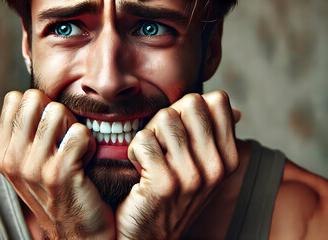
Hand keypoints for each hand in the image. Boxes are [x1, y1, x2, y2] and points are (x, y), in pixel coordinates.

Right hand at [0, 89, 114, 238]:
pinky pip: (79, 133)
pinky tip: (86, 160)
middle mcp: (12, 159)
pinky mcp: (59, 173)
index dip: (40, 107)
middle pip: (35, 98)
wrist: (77, 233)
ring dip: (75, 128)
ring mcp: (33, 166)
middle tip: (64, 137)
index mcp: (2, 153)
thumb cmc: (59, 192)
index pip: (16, 98)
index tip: (50, 131)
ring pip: (58, 111)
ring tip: (76, 150)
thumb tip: (35, 97)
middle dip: (56, 112)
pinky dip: (90, 143)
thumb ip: (25, 134)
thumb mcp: (29, 166)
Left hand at [116, 91, 239, 238]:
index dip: (191, 108)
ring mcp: (193, 176)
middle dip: (169, 117)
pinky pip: (144, 139)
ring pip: (165, 117)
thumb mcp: (204, 168)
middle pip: (191, 103)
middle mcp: (216, 166)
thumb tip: (237, 111)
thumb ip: (215, 137)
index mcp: (228, 158)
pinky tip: (140, 168)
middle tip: (161, 144)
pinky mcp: (165, 183)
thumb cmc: (173, 194)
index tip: (180, 131)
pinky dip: (134, 151)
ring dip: (150, 135)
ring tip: (151, 158)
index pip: (218, 100)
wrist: (150, 235)